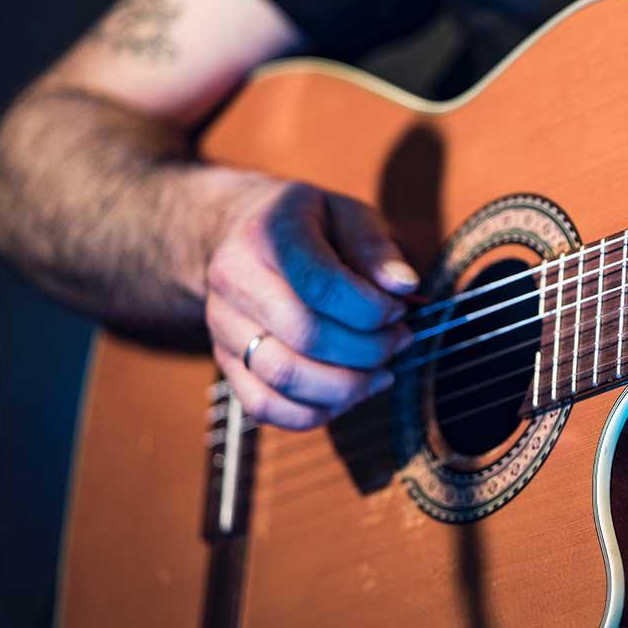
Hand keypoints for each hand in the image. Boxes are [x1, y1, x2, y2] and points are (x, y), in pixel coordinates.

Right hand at [205, 179, 417, 428]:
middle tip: (400, 340)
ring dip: (347, 386)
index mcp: (269, 233)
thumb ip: (377, 248)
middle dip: (369, 349)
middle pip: (305, 336)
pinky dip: (315, 412)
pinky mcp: (225, 363)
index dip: (371, 309)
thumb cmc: (312, 227)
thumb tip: (404, 287)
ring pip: (284, 378)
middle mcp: (234, 280)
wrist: (245, 236)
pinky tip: (350, 393)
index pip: (320, 284)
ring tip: (382, 371)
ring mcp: (222, 326)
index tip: (399, 310)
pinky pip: (265, 407)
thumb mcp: (349, 215)